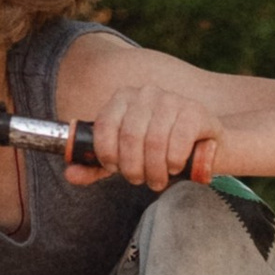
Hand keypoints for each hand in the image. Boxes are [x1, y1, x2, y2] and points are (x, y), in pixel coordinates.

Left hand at [65, 82, 221, 191]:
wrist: (204, 147)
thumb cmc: (159, 150)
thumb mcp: (123, 158)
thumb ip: (95, 166)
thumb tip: (70, 174)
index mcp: (123, 98)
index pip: (104, 126)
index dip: (106, 155)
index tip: (115, 169)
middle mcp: (146, 93)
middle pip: (129, 136)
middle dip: (132, 168)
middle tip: (140, 181)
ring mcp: (172, 99)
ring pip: (153, 141)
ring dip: (154, 170)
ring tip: (158, 180)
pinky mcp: (195, 111)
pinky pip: (178, 140)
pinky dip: (174, 161)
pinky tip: (176, 167)